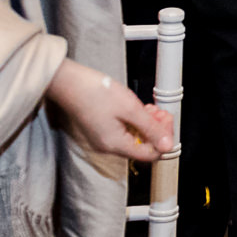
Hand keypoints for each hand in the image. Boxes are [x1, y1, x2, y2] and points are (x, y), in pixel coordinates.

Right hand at [46, 57, 172, 161]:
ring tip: (149, 108)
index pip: (150, 154)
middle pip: (143, 146)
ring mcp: (103, 139)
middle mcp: (108, 146)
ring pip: (135, 138)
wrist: (69, 82)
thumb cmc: (95, 92)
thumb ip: (151, 128)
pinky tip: (137, 108)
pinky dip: (135, 121)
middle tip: (159, 111)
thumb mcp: (131, 108)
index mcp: (115, 145)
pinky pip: (124, 131)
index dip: (163, 139)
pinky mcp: (101, 130)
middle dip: (156, 129)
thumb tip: (168, 145)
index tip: (166, 121)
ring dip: (146, 123)